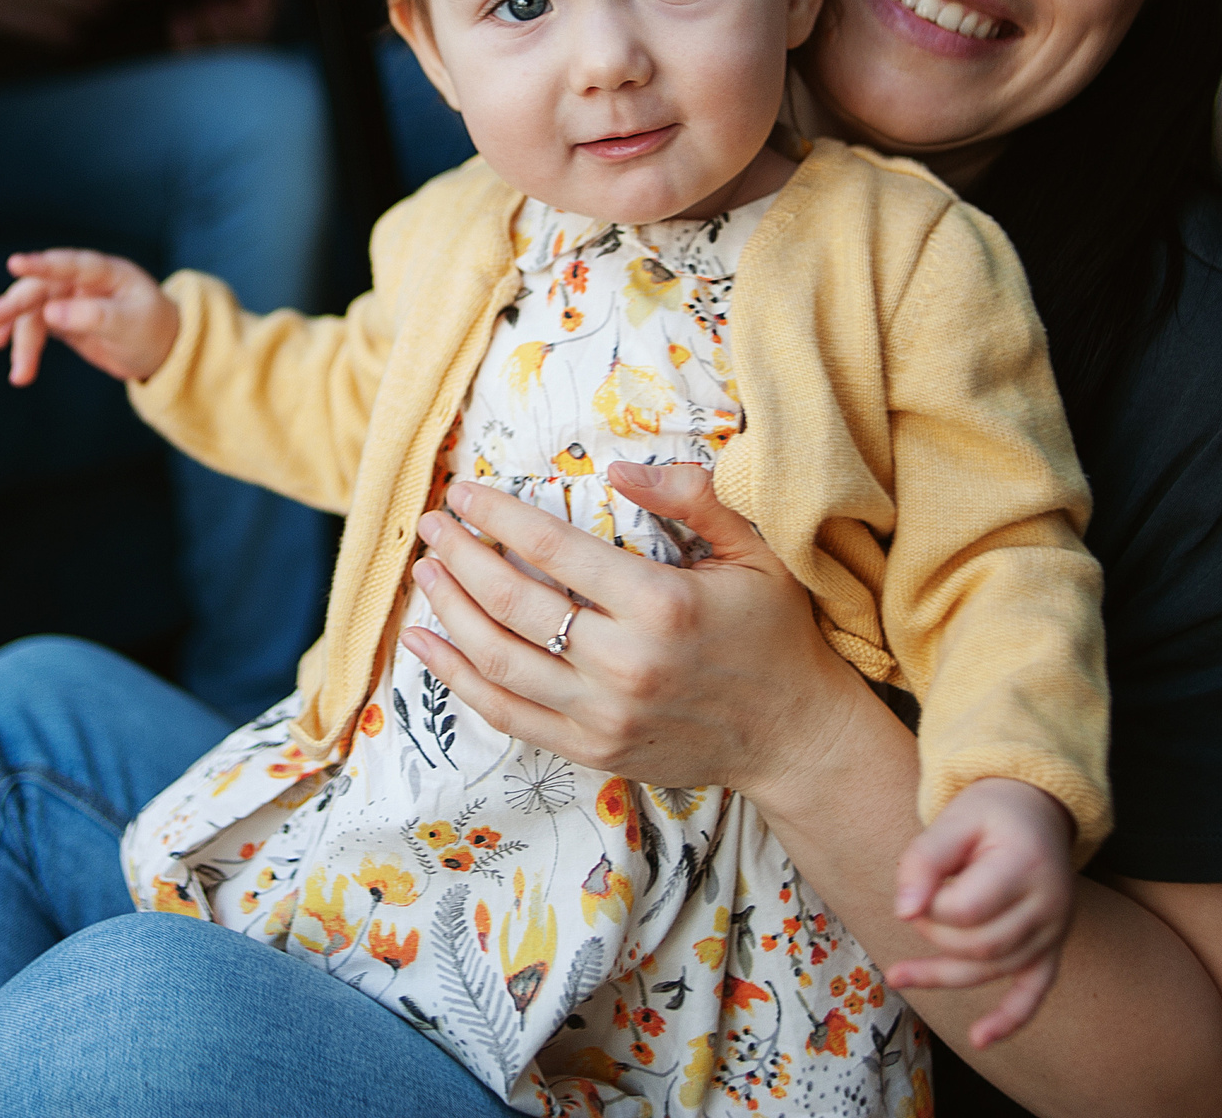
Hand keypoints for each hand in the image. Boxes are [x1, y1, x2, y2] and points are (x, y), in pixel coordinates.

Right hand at [0, 250, 180, 385]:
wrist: (162, 350)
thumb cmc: (153, 330)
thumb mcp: (130, 325)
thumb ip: (93, 316)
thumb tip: (50, 313)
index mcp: (105, 273)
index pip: (69, 264)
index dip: (42, 264)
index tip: (15, 264)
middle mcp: (82, 281)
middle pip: (40, 289)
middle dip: (13, 307)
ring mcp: (70, 299)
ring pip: (32, 312)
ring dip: (18, 337)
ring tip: (17, 373)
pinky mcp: (63, 319)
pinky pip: (35, 327)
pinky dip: (21, 342)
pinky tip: (11, 360)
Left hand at [397, 462, 864, 798]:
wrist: (796, 736)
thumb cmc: (775, 632)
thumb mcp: (755, 548)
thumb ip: (690, 497)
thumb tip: (617, 471)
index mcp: (662, 605)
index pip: (553, 550)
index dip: (497, 516)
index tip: (462, 493)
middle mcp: (625, 664)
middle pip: (512, 603)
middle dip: (459, 557)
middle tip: (430, 525)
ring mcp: (603, 716)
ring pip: (498, 660)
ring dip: (449, 613)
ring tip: (425, 574)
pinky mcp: (592, 751)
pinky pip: (507, 714)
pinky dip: (458, 679)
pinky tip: (426, 646)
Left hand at [887, 777, 1076, 1048]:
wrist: (1037, 809)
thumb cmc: (990, 813)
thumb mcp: (954, 819)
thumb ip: (924, 860)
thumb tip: (903, 910)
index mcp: (1025, 866)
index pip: (967, 910)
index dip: (930, 907)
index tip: (913, 888)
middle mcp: (1048, 905)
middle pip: (979, 946)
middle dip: (934, 936)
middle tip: (916, 906)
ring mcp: (1054, 931)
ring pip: (995, 971)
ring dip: (945, 974)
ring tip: (900, 974)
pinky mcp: (1051, 947)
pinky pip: (1034, 992)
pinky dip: (1009, 1019)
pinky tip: (979, 1039)